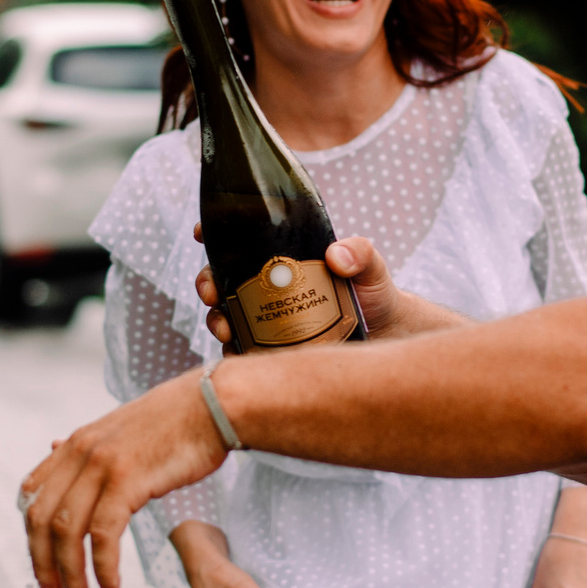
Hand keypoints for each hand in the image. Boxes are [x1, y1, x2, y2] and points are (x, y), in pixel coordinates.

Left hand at [22, 369, 226, 587]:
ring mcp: (101, 465)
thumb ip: (86, 449)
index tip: (43, 562)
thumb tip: (55, 446)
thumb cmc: (175, 421)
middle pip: (40, 518)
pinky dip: (102, 567)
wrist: (212, 405)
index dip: (31, 535)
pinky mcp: (127, 480)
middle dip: (42, 562)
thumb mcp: (119, 431)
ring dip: (70, 573)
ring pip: (66, 531)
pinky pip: (102, 535)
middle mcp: (80, 452)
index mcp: (75, 443)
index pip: (31, 496)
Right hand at [193, 225, 422, 341]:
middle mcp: (265, 285)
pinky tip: (239, 356)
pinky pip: (242, 352)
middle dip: (206, 284)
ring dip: (216, 322)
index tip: (201, 232)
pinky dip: (235, 355)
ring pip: (224, 316)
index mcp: (280, 256)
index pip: (238, 238)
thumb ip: (359, 254)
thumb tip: (335, 256)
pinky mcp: (269, 349)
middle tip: (212, 294)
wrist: (385, 337)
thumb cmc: (373, 293)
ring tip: (226, 331)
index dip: (213, 232)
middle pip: (219, 278)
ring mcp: (264, 318)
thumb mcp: (370, 266)